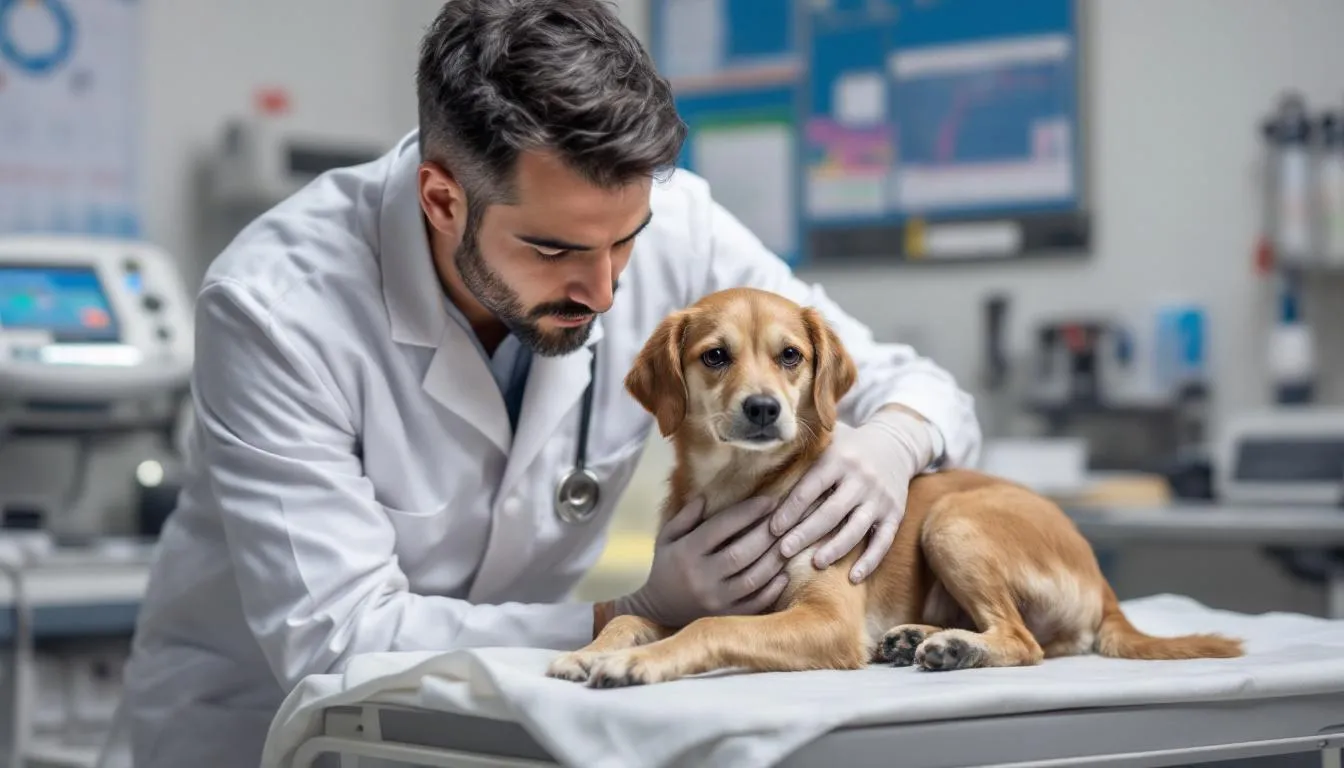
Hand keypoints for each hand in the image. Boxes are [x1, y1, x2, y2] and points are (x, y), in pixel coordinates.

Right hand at [612, 495, 789, 627]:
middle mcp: (702, 577)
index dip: (747, 512)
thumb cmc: (667, 567)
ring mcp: (716, 601)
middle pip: (742, 553)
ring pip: (753, 579)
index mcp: (687, 553)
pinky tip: (784, 573)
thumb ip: (685, 517)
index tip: (769, 500)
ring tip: (788, 542)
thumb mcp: (667, 538)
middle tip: (786, 518)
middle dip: (767, 533)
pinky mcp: (727, 617)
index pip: (721, 527)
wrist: (658, 611)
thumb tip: (705, 497)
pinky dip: (773, 589)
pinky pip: (756, 604)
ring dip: (774, 559)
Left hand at [770, 407, 935, 582]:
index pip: (810, 487)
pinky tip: (853, 578)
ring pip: (856, 529)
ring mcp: (880, 498)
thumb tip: (762, 450)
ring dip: (835, 549)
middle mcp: (861, 478)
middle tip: (783, 551)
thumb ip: (802, 446)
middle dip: (806, 533)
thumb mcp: (829, 437)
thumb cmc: (848, 445)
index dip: (790, 509)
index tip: (772, 529)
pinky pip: (884, 541)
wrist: (897, 442)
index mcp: (838, 459)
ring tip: (815, 564)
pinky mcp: (895, 514)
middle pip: (831, 512)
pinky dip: (870, 561)